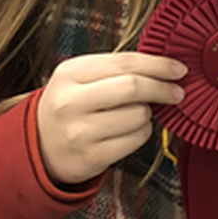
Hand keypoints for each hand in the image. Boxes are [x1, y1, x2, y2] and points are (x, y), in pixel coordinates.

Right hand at [36, 51, 186, 184]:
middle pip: (133, 87)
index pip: (124, 62)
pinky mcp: (91, 157)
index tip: (178, 68)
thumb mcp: (80, 78)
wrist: (39, 146)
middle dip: (162, 88)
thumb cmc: (70, 106)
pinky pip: (136, 139)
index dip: (157, 64)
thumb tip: (163, 66)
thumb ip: (115, 69)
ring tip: (136, 114)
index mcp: (70, 73)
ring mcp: (80, 132)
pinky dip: (142, 133)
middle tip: (177, 92)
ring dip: (148, 114)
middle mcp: (71, 101)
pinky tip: (129, 130)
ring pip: (138, 115)